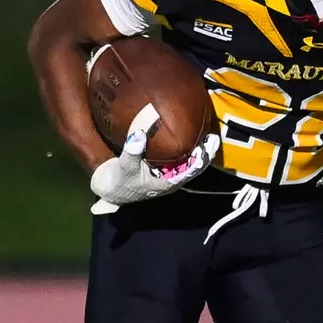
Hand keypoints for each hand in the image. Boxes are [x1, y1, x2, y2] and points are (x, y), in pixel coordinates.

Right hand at [90, 104, 219, 213]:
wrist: (109, 189)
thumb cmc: (118, 182)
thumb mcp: (124, 167)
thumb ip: (132, 152)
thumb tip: (139, 134)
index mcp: (167, 183)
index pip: (190, 173)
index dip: (201, 161)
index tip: (207, 148)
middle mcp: (171, 179)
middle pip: (194, 167)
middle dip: (205, 154)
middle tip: (213, 138)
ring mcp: (167, 173)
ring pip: (188, 162)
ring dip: (198, 150)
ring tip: (208, 135)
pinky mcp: (161, 166)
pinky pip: (178, 157)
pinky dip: (186, 147)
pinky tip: (189, 133)